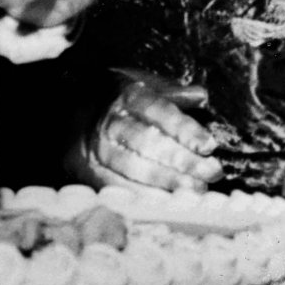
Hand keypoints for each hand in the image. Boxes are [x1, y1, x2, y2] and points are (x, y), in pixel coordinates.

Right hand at [74, 69, 222, 192]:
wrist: (72, 110)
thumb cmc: (116, 98)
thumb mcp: (141, 84)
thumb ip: (171, 92)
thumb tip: (200, 95)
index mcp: (126, 94)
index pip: (158, 111)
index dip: (185, 130)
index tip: (208, 146)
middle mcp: (110, 120)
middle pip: (148, 142)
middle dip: (183, 160)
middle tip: (211, 173)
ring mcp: (97, 146)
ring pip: (134, 166)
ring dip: (169, 181)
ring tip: (197, 189)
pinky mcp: (90, 169)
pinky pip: (118, 185)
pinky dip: (144, 195)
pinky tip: (168, 200)